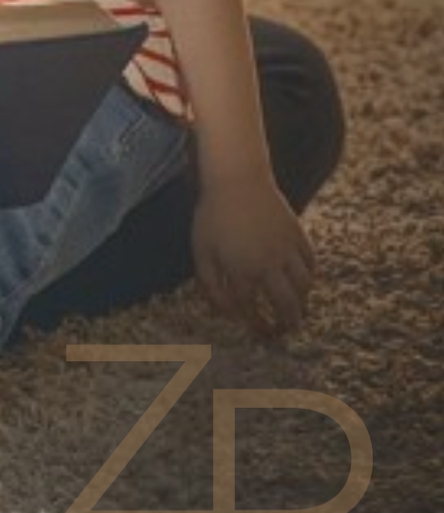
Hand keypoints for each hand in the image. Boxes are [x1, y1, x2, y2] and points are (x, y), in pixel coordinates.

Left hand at [192, 169, 315, 335]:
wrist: (236, 179)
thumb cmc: (213, 215)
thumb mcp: (201, 249)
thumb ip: (210, 284)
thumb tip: (227, 312)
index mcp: (240, 270)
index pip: (251, 310)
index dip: (255, 325)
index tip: (259, 333)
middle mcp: (267, 264)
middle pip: (286, 306)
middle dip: (287, 324)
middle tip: (285, 330)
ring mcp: (286, 250)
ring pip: (303, 287)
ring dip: (301, 302)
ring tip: (296, 308)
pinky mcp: (298, 235)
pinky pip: (310, 264)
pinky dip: (309, 276)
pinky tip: (301, 280)